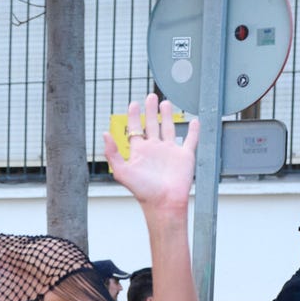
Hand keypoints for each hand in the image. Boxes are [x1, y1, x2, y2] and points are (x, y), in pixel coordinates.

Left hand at [103, 96, 198, 215]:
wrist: (164, 203)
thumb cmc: (144, 192)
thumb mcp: (122, 172)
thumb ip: (112, 153)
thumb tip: (105, 134)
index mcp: (140, 152)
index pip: (135, 129)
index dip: (134, 116)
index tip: (133, 103)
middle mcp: (154, 150)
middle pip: (152, 125)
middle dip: (150, 111)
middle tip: (150, 96)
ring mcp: (170, 152)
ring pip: (169, 128)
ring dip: (167, 116)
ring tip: (165, 103)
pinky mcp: (185, 156)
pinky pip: (190, 140)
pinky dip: (194, 130)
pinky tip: (194, 121)